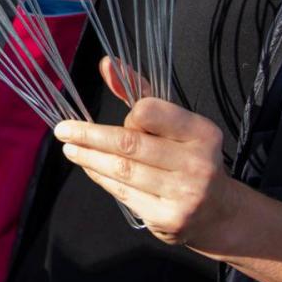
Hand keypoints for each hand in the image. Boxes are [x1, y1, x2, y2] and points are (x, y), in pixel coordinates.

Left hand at [53, 58, 241, 248]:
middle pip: (129, 144)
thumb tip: (106, 63)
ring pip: (123, 171)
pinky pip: (124, 193)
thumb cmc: (188, 155)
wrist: (217, 211)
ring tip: (70, 149)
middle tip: (63, 131)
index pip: (149, 112)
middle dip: (90, 136)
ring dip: (90, 158)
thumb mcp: (174, 123)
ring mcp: (184, 194)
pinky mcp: (168, 218)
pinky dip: (101, 178)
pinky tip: (90, 168)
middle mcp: (197, 163)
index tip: (122, 118)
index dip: (130, 115)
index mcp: (202, 132)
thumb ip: (140, 92)